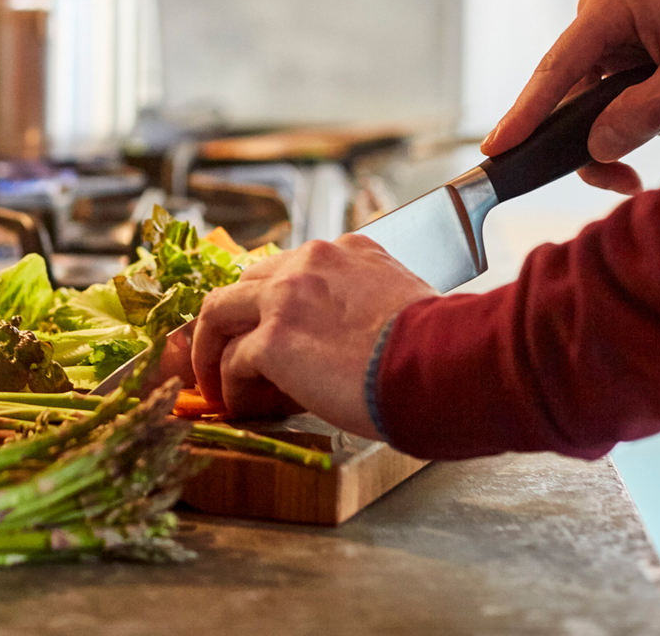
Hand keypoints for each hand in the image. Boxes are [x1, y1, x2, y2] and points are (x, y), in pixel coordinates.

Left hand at [191, 236, 435, 436]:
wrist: (448, 364)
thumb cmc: (443, 348)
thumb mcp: (407, 302)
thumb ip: (370, 304)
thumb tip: (363, 341)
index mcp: (348, 251)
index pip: (291, 269)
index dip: (274, 305)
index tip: (273, 334)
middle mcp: (311, 262)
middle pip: (245, 284)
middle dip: (232, 322)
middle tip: (229, 357)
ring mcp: (287, 297)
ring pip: (219, 313)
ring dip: (212, 352)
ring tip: (217, 385)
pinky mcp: (274, 340)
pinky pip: (232, 361)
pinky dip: (230, 387)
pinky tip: (242, 407)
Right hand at [482, 0, 659, 193]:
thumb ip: (644, 112)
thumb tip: (596, 149)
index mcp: (607, 9)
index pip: (555, 71)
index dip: (525, 115)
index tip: (495, 148)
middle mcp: (601, 19)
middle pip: (580, 102)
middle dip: (622, 134)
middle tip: (630, 182)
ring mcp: (616, 37)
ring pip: (611, 110)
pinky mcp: (634, 53)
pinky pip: (632, 103)